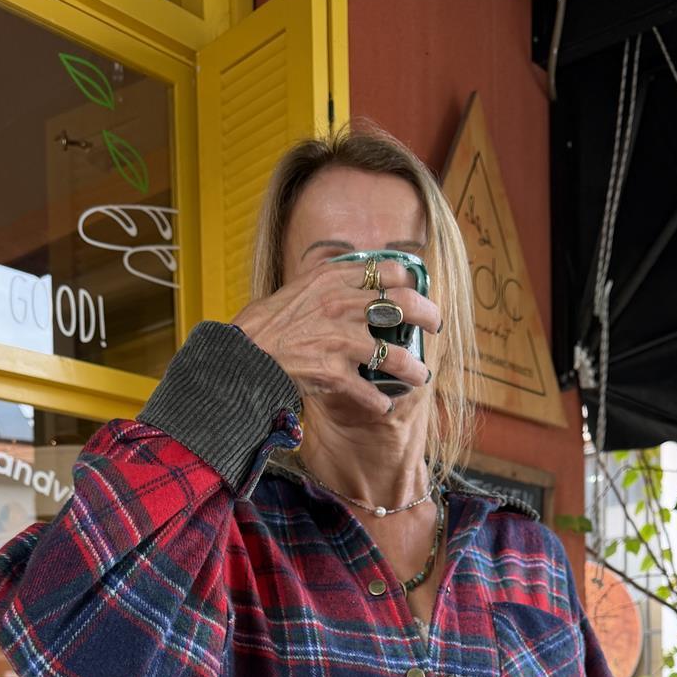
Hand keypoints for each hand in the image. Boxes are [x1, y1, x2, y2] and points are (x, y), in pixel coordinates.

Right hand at [233, 259, 441, 416]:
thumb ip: (328, 285)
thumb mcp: (297, 289)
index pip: (386, 270)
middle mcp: (340, 305)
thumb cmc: (265, 325)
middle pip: (402, 303)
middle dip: (427, 315)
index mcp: (332, 280)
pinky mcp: (332, 372)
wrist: (241, 355)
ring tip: (422, 377)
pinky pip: (368, 391)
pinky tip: (383, 406)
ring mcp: (338, 339)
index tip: (415, 289)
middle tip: (435, 325)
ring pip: (393, 353)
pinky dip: (378, 402)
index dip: (407, 280)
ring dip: (413, 368)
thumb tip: (353, 281)